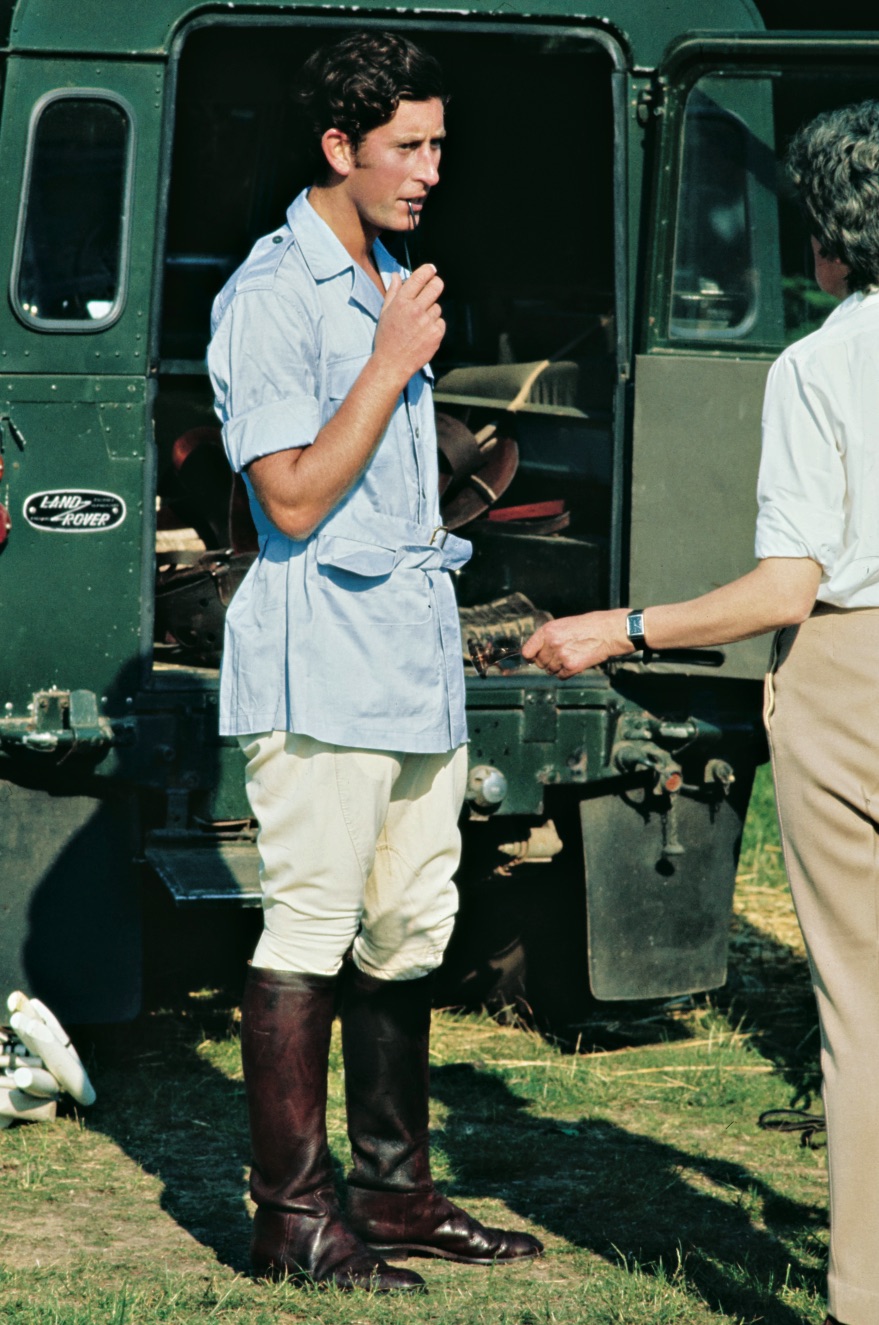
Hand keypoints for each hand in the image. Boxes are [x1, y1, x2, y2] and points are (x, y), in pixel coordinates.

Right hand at [374, 263, 444, 383]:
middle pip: (436, 286)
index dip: (428, 270)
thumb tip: (396, 276)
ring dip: (431, 312)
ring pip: (437, 307)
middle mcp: (415, 309)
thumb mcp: (385, 313)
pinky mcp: (436, 334)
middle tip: (434, 287)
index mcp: (402, 302)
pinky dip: (435, 326)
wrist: (392, 363)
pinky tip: (424, 334)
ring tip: (419, 324)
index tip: (431, 270)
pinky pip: (441, 322)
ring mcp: (427, 322)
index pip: (420, 277)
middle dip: (436, 284)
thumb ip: (393, 292)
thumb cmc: (386, 338)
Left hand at [522, 609, 632, 677]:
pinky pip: (561, 676)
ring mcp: (561, 655)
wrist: (608, 631)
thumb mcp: (563, 625)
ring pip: (550, 671)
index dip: (531, 656)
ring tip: (571, 657)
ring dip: (558, 668)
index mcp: (547, 631)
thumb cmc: (588, 626)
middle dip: (548, 662)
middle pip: (539, 663)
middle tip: (561, 656)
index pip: (527, 651)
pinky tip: (576, 663)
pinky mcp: (571, 666)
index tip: (534, 658)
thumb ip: (548, 637)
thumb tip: (535, 652)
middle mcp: (551, 643)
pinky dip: (567, 673)